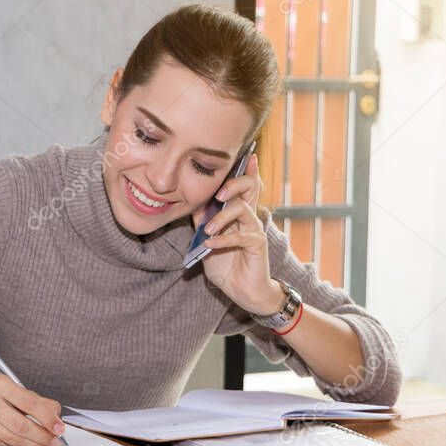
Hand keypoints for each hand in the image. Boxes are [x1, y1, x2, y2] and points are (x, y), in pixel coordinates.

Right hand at [0, 373, 65, 445]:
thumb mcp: (12, 387)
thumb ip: (35, 400)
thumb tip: (56, 415)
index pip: (29, 403)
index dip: (47, 418)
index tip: (59, 428)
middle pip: (20, 425)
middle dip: (41, 436)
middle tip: (54, 440)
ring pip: (11, 438)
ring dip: (32, 444)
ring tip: (44, 444)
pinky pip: (2, 443)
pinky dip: (18, 445)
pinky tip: (27, 444)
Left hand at [193, 153, 282, 315]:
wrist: (242, 291)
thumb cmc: (226, 264)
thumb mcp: (207, 239)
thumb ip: (202, 221)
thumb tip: (189, 202)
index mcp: (239, 213)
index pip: (245, 186)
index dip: (247, 170)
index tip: (248, 154)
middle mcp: (249, 217)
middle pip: (251, 188)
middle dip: (235, 184)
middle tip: (219, 193)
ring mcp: (254, 230)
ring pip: (243, 209)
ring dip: (222, 218)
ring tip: (208, 230)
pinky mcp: (256, 245)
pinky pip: (241, 237)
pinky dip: (223, 240)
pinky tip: (210, 245)